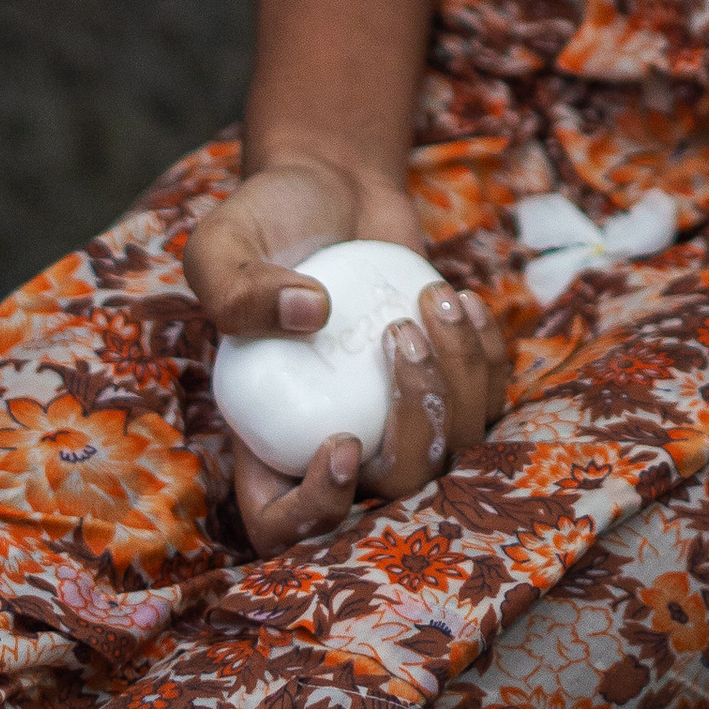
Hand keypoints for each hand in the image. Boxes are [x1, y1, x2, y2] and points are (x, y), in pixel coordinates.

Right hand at [184, 151, 509, 558]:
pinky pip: (487, 402)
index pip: (281, 524)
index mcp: (268, 435)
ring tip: (435, 300)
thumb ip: (238, 289)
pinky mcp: (449, 383)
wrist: (329, 184)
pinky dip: (486, 357)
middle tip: (398, 336)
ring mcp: (397, 418)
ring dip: (458, 379)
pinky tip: (461, 299)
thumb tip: (310, 315)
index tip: (343, 441)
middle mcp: (335, 442)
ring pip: (453, 450)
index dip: (318, 511)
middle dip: (413, 427)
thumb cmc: (265, 221)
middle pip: (393, 492)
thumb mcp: (221, 244)